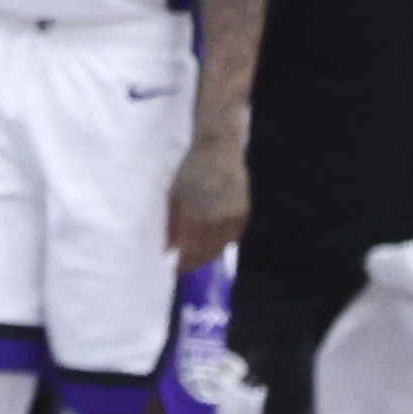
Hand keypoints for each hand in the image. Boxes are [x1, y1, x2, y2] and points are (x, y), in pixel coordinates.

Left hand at [167, 133, 248, 262]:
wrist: (217, 147)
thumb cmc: (189, 169)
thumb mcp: (174, 195)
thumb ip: (172, 223)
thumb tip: (168, 247)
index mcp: (196, 216)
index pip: (190, 254)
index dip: (182, 264)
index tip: (173, 267)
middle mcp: (217, 220)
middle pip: (206, 255)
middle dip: (194, 262)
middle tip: (184, 263)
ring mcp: (233, 217)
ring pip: (221, 248)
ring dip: (208, 254)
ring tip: (196, 253)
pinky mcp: (244, 212)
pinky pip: (232, 237)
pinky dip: (221, 242)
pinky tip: (211, 240)